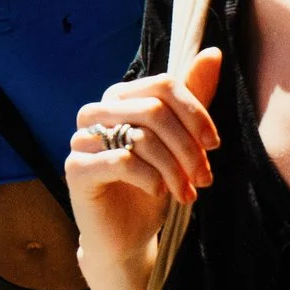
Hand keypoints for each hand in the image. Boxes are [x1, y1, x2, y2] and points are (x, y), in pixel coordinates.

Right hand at [67, 49, 224, 248]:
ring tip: (187, 192)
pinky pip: (121, 161)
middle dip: (187, 147)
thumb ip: (194, 98)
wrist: (127, 236)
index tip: (213, 145)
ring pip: (141, 136)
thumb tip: (213, 52)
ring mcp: (81, 139)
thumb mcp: (180, 142)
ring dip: (174, 168)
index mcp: (120, 97)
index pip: (163, 85)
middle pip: (154, 109)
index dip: (194, 113)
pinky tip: (160, 193)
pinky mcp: (76, 169)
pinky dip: (150, 178)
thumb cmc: (152, 186)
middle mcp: (97, 111)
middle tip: (203, 177)